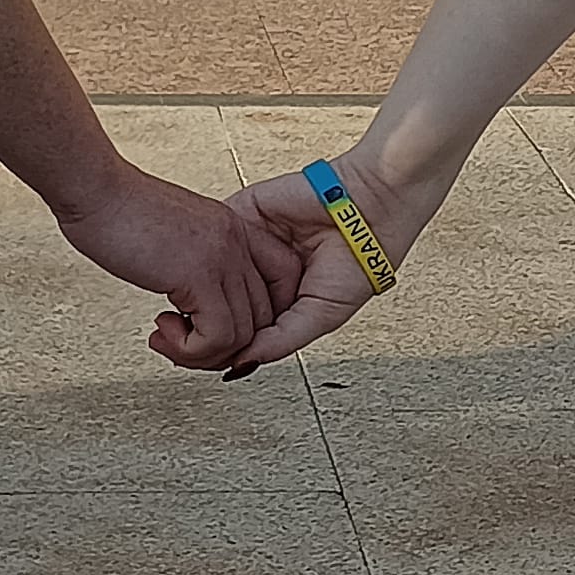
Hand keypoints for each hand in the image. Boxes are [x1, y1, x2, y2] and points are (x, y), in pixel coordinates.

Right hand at [52, 162, 299, 370]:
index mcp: (234, 228)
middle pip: (263, 317)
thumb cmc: (119, 211)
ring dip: (201, 352)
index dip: (254, 317)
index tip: (218, 328)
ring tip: (169, 338)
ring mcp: (222, 256)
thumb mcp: (176, 237)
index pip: (279, 283)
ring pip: (243, 335)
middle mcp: (236, 241)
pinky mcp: (199, 274)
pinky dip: (190, 350)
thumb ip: (195, 265)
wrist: (95, 190)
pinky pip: (218, 336)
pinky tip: (163, 331)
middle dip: (224, 346)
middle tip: (187, 344)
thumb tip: (196, 308)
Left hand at [217, 151, 427, 374]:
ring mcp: (252, 239)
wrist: (371, 209)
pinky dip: (213, 247)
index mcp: (281, 295)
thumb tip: (240, 365)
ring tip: (210, 297)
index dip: (227, 338)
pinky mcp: (246, 210)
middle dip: (213, 312)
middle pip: (222, 295)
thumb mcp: (320, 317)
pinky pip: (217, 231)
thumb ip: (280, 341)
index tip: (214, 353)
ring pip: (212, 265)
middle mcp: (264, 268)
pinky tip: (217, 265)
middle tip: (204, 329)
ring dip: (208, 281)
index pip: (241, 321)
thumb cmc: (361, 258)